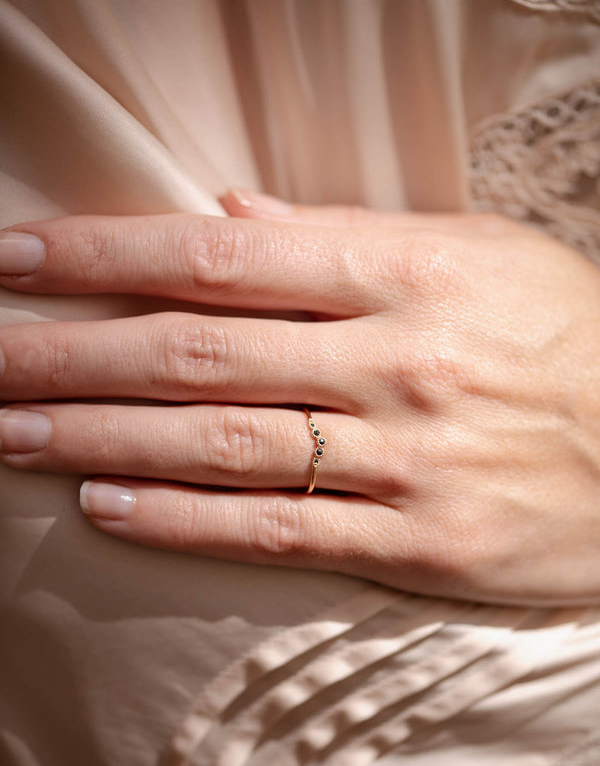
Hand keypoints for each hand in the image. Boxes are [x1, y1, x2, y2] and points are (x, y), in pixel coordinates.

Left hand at [1, 196, 599, 605]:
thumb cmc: (567, 338)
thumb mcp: (478, 255)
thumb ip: (347, 238)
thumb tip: (227, 223)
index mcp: (407, 273)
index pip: (219, 259)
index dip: (106, 257)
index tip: (17, 258)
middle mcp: (395, 364)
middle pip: (197, 354)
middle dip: (72, 352)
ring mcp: (404, 460)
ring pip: (220, 443)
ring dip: (102, 434)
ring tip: (12, 429)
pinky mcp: (417, 542)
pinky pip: (279, 528)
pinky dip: (184, 517)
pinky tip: (106, 501)